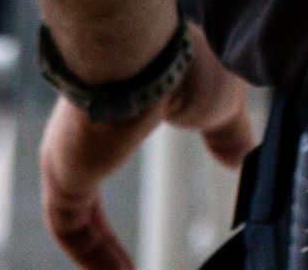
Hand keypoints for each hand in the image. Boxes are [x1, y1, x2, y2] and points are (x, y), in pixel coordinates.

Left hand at [40, 24, 254, 269]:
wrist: (147, 58)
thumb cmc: (183, 64)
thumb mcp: (221, 103)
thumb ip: (228, 133)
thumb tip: (244, 157)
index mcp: (122, 104)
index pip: (116, 144)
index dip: (127, 176)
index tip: (151, 201)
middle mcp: (85, 132)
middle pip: (88, 192)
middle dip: (105, 233)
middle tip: (128, 266)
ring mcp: (70, 155)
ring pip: (77, 217)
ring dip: (100, 252)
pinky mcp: (64, 177)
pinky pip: (71, 229)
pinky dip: (92, 256)